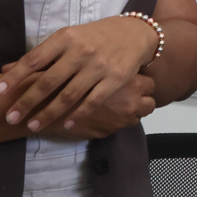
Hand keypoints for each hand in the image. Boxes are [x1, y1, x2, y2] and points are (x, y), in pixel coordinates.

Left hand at [0, 15, 158, 132]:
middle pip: (48, 81)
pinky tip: (65, 124)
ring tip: (32, 126)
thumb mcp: (67, 38)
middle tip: (10, 118)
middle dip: (27, 102)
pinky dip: (77, 114)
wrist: (135, 33)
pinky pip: (92, 101)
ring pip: (68, 95)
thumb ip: (40, 55)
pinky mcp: (116, 79)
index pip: (34, 59)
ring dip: (48, 113)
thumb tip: (6, 68)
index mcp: (65, 38)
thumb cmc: (95, 36)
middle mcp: (81, 51)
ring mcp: (99, 66)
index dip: (14, 77)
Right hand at [42, 73, 156, 140]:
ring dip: (130, 113)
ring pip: (137, 118)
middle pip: (149, 104)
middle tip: (129, 97)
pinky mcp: (107, 132)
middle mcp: (129, 101)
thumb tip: (120, 65)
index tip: (133, 83)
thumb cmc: (67, 79)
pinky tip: (105, 115)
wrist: (46, 104)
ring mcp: (120, 119)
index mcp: (128, 81)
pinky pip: (119, 127)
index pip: (150, 84)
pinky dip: (115, 122)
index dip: (141, 84)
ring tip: (117, 107)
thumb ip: (109, 69)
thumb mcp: (90, 65)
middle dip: (140, 101)